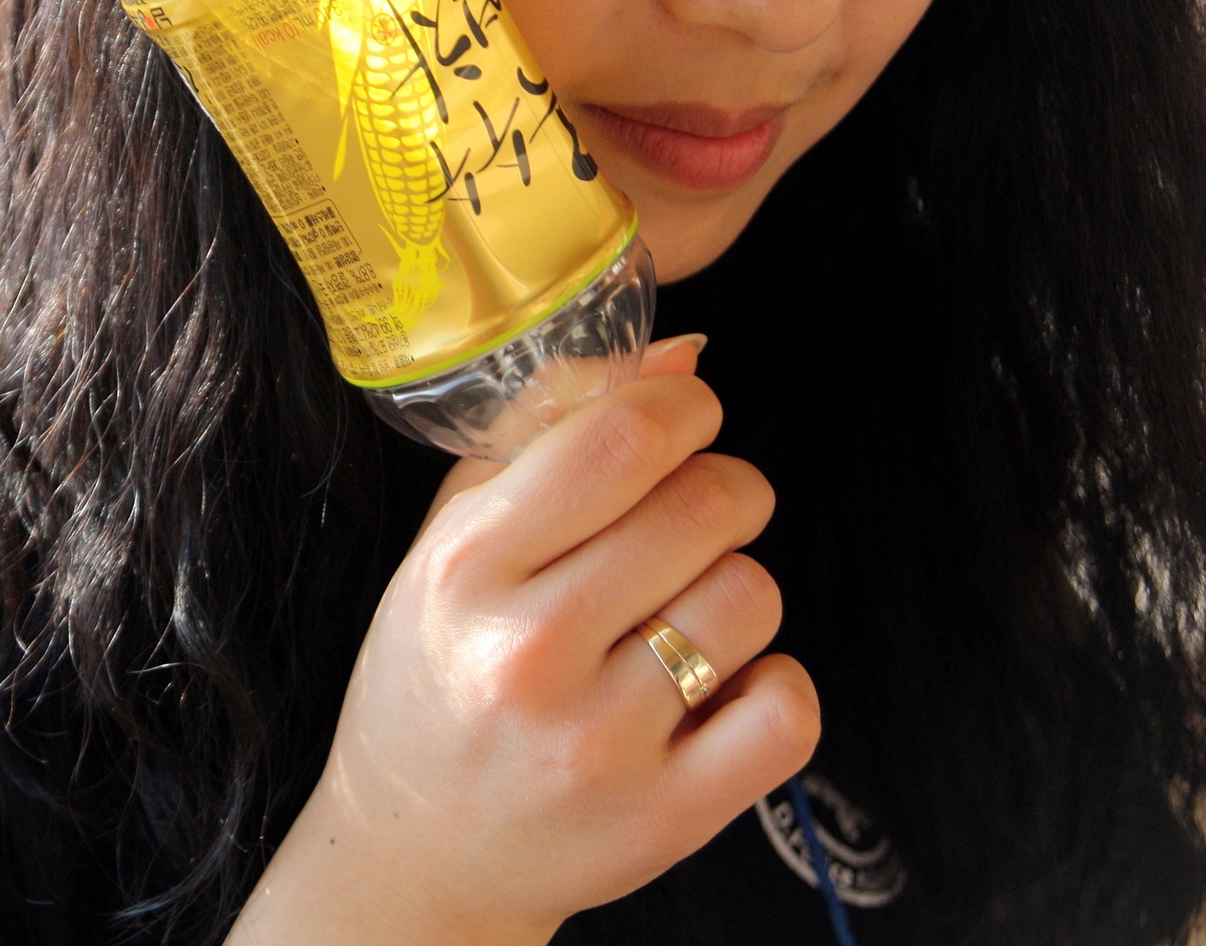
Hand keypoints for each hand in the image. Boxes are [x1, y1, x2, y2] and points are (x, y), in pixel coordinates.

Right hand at [226, 337, 819, 945]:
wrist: (418, 852)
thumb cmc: (441, 674)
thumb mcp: (453, 540)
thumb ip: (548, 430)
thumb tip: (681, 353)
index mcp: (466, 566)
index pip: (622, 439)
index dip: (685, 409)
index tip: (687, 421)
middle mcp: (527, 653)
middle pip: (708, 505)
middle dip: (725, 490)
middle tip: (695, 518)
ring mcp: (598, 743)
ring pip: (752, 598)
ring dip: (734, 593)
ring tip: (678, 620)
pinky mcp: (664, 819)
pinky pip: (787, 710)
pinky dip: (772, 689)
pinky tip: (717, 691)